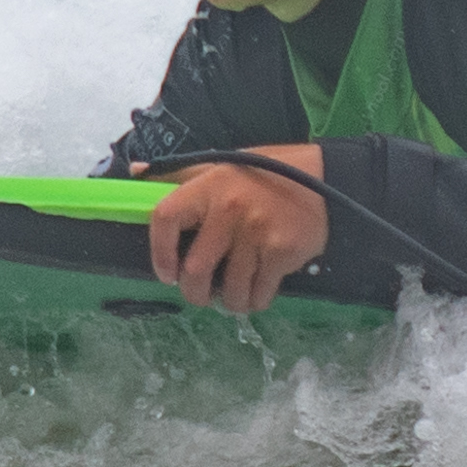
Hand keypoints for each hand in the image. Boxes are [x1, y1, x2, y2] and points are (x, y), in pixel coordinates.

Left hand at [143, 145, 328, 314]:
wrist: (330, 180)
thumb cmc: (271, 172)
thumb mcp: (226, 164)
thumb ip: (184, 173)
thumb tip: (136, 171)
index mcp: (210, 185)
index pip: (165, 218)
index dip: (159, 252)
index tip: (166, 273)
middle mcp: (229, 210)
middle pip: (195, 270)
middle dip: (195, 294)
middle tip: (202, 295)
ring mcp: (256, 234)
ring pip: (229, 290)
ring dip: (230, 302)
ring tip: (235, 294)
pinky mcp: (281, 252)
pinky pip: (259, 293)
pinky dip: (256, 301)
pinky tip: (259, 291)